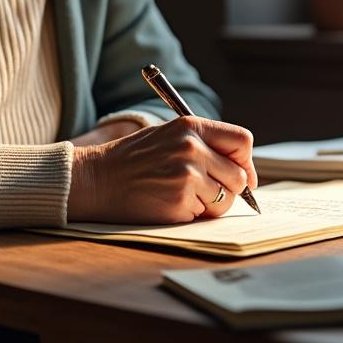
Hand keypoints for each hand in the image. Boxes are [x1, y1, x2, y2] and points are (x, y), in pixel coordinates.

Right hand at [68, 116, 255, 224]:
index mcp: (191, 126)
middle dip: (229, 190)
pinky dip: (191, 214)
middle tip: (208, 193)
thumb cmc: (132, 160)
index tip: (242, 176)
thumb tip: (243, 171)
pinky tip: (168, 204)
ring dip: (210, 205)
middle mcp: (192, 148)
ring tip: (182, 196)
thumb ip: (203, 145)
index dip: (246, 162)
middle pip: (239, 176)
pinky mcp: (179, 202)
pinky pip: (204, 215)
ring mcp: (186, 176)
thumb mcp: (168, 135)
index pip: (242, 141)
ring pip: (225, 200)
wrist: (96, 179)